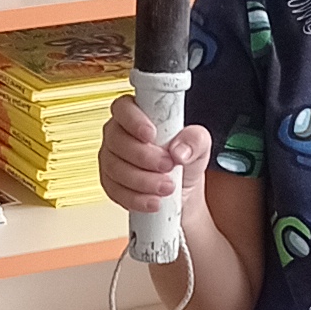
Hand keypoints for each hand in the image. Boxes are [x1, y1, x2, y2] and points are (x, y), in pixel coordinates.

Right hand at [98, 93, 208, 224]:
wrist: (182, 191)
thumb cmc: (185, 159)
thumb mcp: (200, 145)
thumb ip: (195, 139)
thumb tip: (179, 150)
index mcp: (137, 115)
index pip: (124, 108)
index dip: (134, 120)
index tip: (151, 135)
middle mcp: (119, 135)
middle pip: (117, 140)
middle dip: (144, 156)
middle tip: (168, 165)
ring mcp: (111, 159)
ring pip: (115, 168)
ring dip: (143, 180)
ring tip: (167, 186)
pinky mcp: (111, 184)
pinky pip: (115, 191)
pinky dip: (136, 199)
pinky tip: (154, 200)